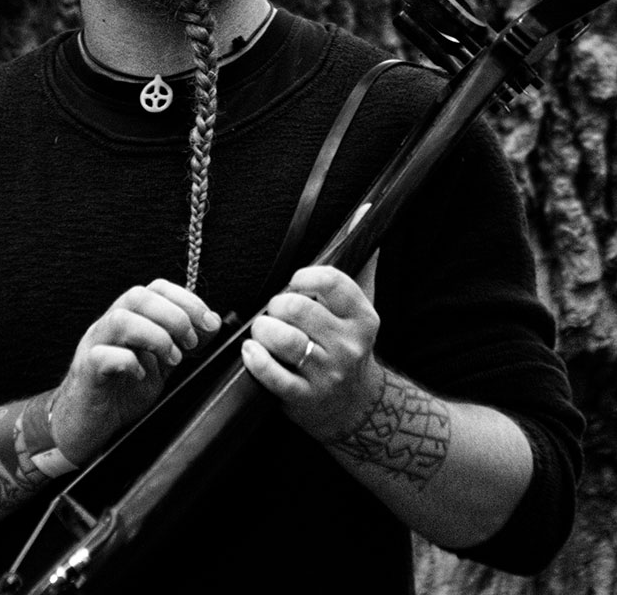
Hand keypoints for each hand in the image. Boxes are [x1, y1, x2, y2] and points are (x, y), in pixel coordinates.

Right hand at [50, 279, 221, 464]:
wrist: (88, 424)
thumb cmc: (122, 391)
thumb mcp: (162, 364)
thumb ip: (183, 343)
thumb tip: (212, 323)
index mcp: (131, 318)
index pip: (156, 288)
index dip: (187, 300)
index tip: (209, 323)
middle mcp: (110, 325)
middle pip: (138, 296)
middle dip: (174, 316)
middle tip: (190, 344)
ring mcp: (94, 345)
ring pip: (120, 319)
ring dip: (155, 336)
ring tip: (172, 360)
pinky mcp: (85, 371)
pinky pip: (103, 355)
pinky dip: (128, 362)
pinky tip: (141, 375)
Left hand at [241, 256, 381, 441]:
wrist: (356, 406)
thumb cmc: (349, 345)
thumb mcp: (361, 305)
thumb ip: (360, 261)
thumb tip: (365, 210)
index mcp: (362, 317)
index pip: (331, 282)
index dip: (303, 277)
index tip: (294, 282)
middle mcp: (349, 345)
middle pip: (298, 309)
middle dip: (276, 305)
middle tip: (275, 311)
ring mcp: (328, 373)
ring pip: (284, 340)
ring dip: (263, 331)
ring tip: (263, 332)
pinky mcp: (305, 398)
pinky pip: (272, 375)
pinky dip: (255, 360)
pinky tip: (251, 352)